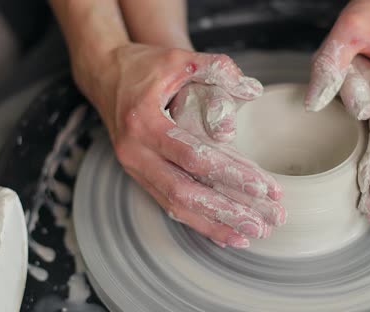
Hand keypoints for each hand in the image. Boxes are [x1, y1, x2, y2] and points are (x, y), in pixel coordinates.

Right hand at [80, 44, 284, 247]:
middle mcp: (135, 153)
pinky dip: (197, 221)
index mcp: (144, 123)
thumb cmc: (143, 67)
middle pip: (185, 192)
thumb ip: (214, 67)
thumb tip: (251, 88)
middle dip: (227, 211)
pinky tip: (224, 232)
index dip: (230, 174)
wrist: (104, 75)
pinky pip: (169, 205)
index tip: (264, 187)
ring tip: (251, 232)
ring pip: (176, 206)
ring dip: (215, 224)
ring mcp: (135, 168)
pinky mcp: (140, 176)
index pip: (193, 157)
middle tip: (265, 223)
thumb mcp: (177, 59)